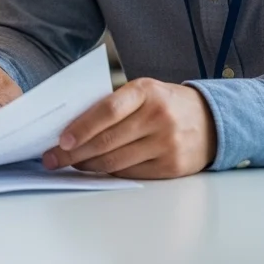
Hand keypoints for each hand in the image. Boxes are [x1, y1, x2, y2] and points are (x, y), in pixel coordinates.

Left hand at [43, 78, 216, 178]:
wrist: (211, 119)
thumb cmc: (164, 102)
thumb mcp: (142, 90)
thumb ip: (113, 103)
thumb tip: (72, 125)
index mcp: (145, 91)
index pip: (107, 110)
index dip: (82, 127)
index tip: (61, 139)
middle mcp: (158, 117)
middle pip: (108, 140)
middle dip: (75, 152)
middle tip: (53, 158)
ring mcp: (167, 143)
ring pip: (117, 160)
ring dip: (88, 165)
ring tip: (69, 164)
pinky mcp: (173, 166)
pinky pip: (132, 173)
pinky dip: (110, 173)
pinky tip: (95, 170)